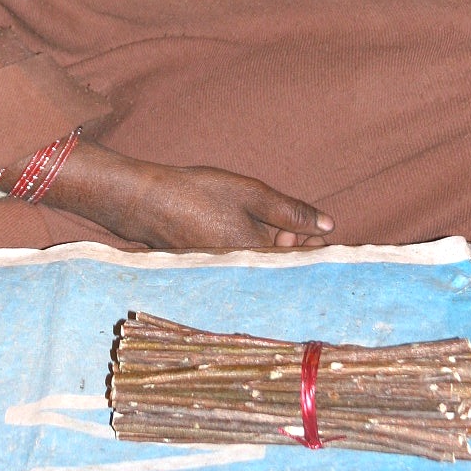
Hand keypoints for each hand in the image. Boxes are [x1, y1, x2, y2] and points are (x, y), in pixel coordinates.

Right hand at [1, 138, 332, 251]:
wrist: (142, 201)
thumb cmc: (195, 193)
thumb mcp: (249, 193)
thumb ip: (291, 212)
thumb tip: (328, 226)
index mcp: (255, 258)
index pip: (300, 265)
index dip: (315, 251)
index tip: (319, 236)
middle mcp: (240, 275)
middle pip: (281, 268)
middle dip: (293, 249)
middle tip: (290, 225)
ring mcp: (223, 277)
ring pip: (261, 266)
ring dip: (270, 249)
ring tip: (263, 225)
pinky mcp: (210, 273)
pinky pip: (241, 266)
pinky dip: (248, 252)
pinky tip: (239, 231)